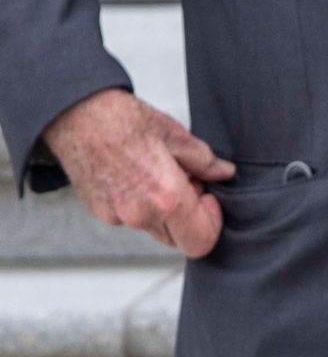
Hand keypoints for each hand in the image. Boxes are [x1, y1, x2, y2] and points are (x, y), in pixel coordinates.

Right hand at [40, 88, 233, 256]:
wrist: (75, 114)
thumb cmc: (121, 120)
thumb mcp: (175, 135)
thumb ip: (205, 162)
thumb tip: (224, 173)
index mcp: (166, 198)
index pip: (201, 242)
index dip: (212, 222)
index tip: (208, 198)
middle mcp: (140, 215)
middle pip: (179, 238)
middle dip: (190, 215)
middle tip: (184, 181)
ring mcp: (117, 217)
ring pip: (156, 228)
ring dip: (165, 210)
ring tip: (157, 174)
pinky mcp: (101, 213)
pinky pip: (132, 219)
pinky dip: (141, 205)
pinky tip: (135, 176)